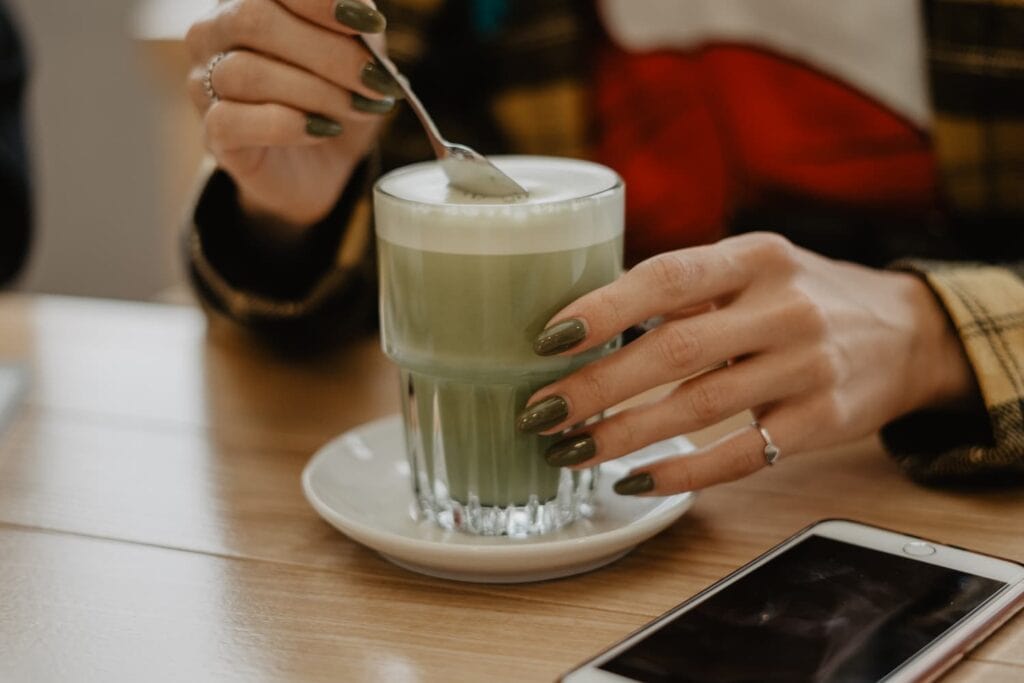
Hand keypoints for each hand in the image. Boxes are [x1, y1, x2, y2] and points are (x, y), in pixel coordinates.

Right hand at [186, 0, 401, 229]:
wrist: (324, 164)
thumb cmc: (336, 95)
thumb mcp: (359, 55)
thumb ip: (357, 30)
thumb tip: (363, 19)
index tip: (368, 22)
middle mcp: (215, 32)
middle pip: (253, 20)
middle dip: (327, 52)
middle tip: (375, 80)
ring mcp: (204, 81)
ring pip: (245, 72)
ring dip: (315, 92)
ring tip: (358, 108)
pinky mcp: (214, 133)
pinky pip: (232, 120)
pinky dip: (286, 125)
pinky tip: (323, 129)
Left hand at [517, 233, 976, 494]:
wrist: (904, 333)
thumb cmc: (801, 296)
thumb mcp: (753, 267)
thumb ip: (687, 287)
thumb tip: (582, 322)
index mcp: (756, 256)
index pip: (667, 277)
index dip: (603, 309)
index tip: (546, 340)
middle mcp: (785, 307)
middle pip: (674, 350)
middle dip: (597, 387)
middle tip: (541, 412)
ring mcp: (809, 366)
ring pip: (700, 408)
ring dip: (624, 434)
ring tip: (571, 450)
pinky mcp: (822, 421)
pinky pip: (740, 455)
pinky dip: (682, 472)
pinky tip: (635, 479)